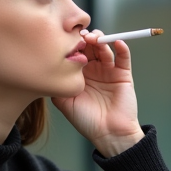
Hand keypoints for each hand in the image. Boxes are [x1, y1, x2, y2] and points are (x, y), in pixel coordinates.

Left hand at [51, 29, 143, 155]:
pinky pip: (124, 57)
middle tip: (81, 36)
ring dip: (101, 39)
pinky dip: (121, 47)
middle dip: (86, 38)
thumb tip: (47, 67)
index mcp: (80, 75)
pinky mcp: (124, 74)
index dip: (72, 44)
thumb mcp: (64, 102)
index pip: (76, 52)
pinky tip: (116, 42)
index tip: (67, 40)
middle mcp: (94, 70)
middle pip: (90, 46)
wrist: (109, 134)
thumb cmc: (86, 121)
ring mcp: (109, 71)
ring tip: (95, 39)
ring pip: (105, 48)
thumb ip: (57, 84)